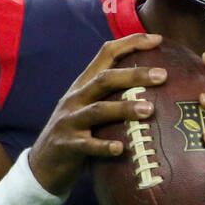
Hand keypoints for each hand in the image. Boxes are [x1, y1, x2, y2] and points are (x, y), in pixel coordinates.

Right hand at [28, 32, 165, 196]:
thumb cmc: (78, 135)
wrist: (43, 165)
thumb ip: (113, 96)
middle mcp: (75, 98)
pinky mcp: (67, 145)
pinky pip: (87, 145)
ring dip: (124, 108)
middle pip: (105, 79)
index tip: (157, 39)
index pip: (106, 54)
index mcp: (84, 85)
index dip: (131, 43)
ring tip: (150, 110)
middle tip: (162, 75)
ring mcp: (69, 121)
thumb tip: (156, 89)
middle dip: (134, 75)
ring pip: (98, 110)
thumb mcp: (91, 110)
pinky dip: (104, 146)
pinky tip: (120, 149)